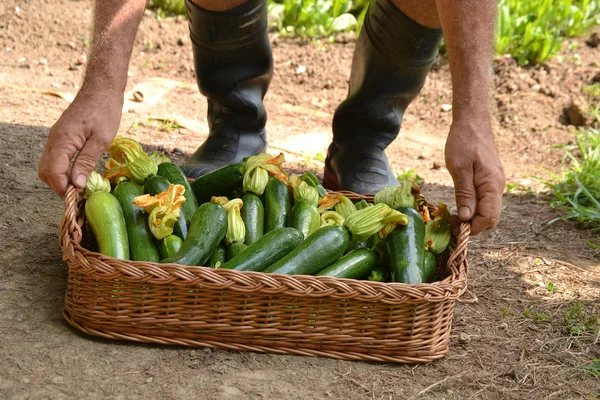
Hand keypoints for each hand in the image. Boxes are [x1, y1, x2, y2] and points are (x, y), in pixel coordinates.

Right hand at [38, 88, 122, 195]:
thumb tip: (77, 184)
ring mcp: (56, 138)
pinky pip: (55, 158)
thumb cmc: (104, 112)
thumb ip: (87, 161)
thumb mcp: (101, 140)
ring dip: (60, 178)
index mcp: (62, 141)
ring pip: (48, 166)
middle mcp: (54, 140)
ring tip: (81, 183)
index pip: (53, 172)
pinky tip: (79, 172)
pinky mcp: (61, 137)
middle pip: (46, 172)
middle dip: (59, 185)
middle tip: (79, 192)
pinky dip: (62, 169)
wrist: (101, 90)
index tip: (78, 196)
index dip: (63, 188)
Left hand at [445, 117, 504, 235]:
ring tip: (453, 217)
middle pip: (490, 218)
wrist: (472, 122)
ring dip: (473, 218)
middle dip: (473, 226)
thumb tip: (467, 217)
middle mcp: (498, 187)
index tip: (455, 230)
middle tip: (452, 225)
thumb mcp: (459, 168)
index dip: (473, 228)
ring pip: (488, 211)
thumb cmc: (463, 142)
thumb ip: (465, 193)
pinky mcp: (489, 180)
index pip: (488, 218)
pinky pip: (485, 201)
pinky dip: (474, 208)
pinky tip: (460, 206)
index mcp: (492, 185)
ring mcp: (495, 184)